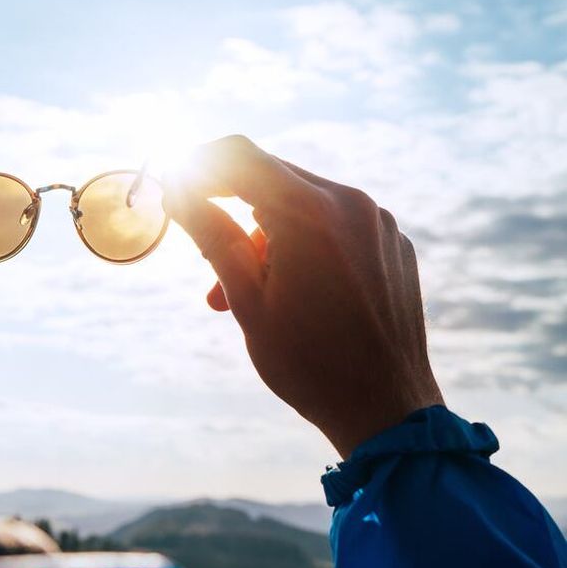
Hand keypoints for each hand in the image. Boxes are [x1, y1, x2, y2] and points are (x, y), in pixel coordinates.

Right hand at [164, 135, 443, 458]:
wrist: (386, 410)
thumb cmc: (308, 362)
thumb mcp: (246, 299)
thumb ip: (210, 235)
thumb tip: (175, 190)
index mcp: (310, 212)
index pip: (239, 156)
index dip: (199, 166)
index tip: (175, 191)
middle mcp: (351, 203)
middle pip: (271, 177)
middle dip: (230, 210)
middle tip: (209, 266)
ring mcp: (378, 222)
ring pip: (302, 203)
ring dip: (265, 235)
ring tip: (245, 295)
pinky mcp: (392, 243)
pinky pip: (335, 224)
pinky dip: (303, 244)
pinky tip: (292, 293)